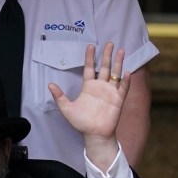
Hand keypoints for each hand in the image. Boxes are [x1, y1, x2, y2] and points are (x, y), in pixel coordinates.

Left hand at [49, 43, 130, 169]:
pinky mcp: (118, 100)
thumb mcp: (67, 109)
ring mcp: (110, 92)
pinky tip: (127, 72)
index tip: (90, 46)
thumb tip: (50, 85)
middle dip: (107, 55)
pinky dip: (125, 81)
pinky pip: (123, 88)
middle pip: (104, 67)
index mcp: (88, 87)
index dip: (90, 57)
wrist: (94, 134)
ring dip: (118, 63)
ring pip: (115, 74)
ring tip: (121, 50)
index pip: (89, 68)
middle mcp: (100, 87)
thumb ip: (59, 97)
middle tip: (109, 43)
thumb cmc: (81, 123)